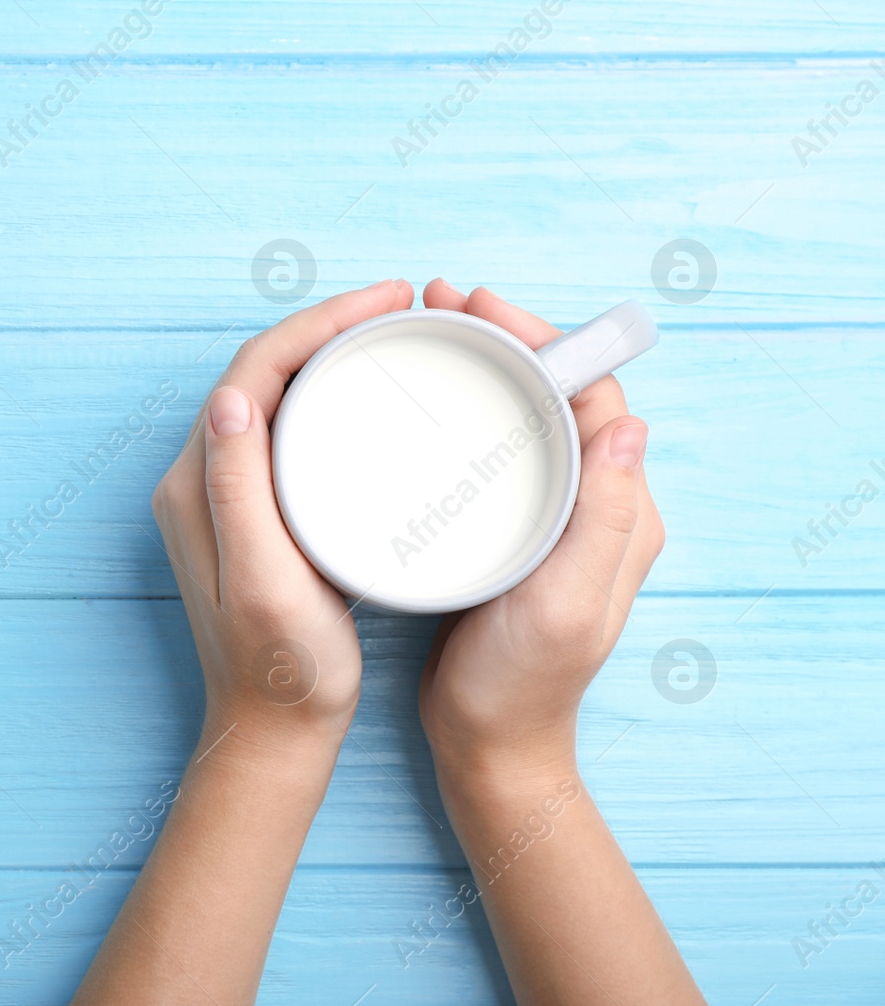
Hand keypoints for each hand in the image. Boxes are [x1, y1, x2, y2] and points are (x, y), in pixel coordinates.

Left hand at [151, 279, 414, 761]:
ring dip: (329, 357)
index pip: (252, 372)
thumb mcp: (264, 582)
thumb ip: (237, 492)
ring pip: (277, 397)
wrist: (273, 733)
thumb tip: (232, 397)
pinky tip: (374, 398)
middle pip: (263, 373)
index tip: (385, 302)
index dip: (316, 325)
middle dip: (327, 327)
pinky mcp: (254, 515)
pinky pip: (289, 432)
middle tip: (400, 307)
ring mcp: (225, 497)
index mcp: (196, 486)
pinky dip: (330, 400)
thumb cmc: (280, 670)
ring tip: (394, 335)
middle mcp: (200, 481)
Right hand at [415, 280, 665, 779]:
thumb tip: (631, 424)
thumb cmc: (523, 685)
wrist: (488, 744)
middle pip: (555, 394)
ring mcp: (544, 517)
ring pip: (520, 417)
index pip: (593, 397)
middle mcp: (588, 505)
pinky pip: (491, 452)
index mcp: (618, 514)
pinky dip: (460, 413)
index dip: (544, 342)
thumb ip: (601, 521)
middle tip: (441, 305)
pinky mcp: (504, 531)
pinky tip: (417, 403)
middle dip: (504, 340)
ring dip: (479, 369)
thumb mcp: (565, 605)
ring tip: (425, 336)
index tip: (483, 310)